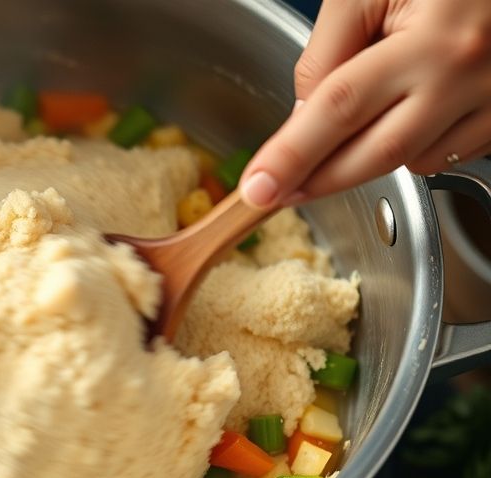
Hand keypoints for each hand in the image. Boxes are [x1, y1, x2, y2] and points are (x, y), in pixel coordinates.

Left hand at [240, 0, 490, 206]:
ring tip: (365, 114)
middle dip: (320, 180)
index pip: (342, 108)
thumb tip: (301, 118)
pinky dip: (414, 147)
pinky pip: (449, 155)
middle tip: (278, 192)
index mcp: (434, 34)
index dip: (293, 153)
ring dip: (371, 155)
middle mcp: (470, 73)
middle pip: (378, 152)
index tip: (259, 187)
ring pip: (414, 161)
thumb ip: (327, 52)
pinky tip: (408, 111)